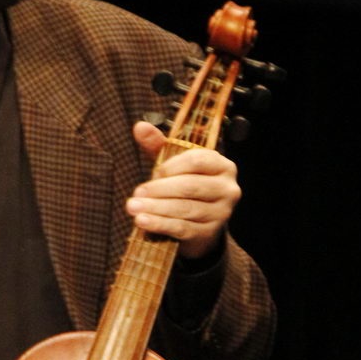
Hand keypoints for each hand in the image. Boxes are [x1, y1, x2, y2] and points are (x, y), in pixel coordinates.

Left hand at [128, 121, 240, 259]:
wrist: (200, 225)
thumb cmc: (186, 187)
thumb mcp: (175, 165)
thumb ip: (159, 146)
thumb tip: (140, 126)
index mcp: (222, 166)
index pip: (197, 160)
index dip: (172, 166)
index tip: (154, 173)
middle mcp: (227, 188)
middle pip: (190, 186)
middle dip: (159, 190)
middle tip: (136, 194)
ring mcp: (221, 213)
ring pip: (185, 208)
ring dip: (156, 208)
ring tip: (133, 208)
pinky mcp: (210, 233)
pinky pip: (182, 228)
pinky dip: (160, 224)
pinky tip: (143, 222)